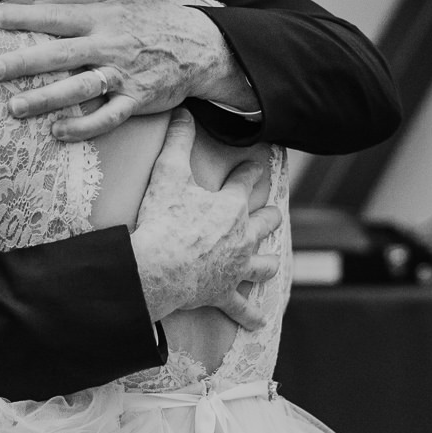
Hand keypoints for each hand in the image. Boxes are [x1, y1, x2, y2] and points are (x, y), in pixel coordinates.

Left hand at [0, 0, 254, 141]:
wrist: (200, 45)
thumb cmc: (149, 19)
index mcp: (101, 15)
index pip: (54, 14)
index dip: (21, 16)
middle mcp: (109, 43)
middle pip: (60, 53)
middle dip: (24, 62)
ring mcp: (124, 73)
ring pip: (80, 88)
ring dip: (46, 98)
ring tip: (15, 108)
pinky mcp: (138, 99)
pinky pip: (108, 116)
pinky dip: (83, 125)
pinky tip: (58, 132)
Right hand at [129, 110, 281, 327]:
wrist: (159, 268)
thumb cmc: (164, 221)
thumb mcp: (168, 174)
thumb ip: (177, 141)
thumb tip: (182, 112)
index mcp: (231, 207)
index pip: (246, 181)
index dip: (250, 171)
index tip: (255, 164)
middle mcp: (243, 237)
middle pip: (264, 223)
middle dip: (268, 216)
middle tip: (271, 212)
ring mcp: (237, 268)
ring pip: (263, 266)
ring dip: (267, 263)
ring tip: (271, 262)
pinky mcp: (225, 294)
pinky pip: (242, 307)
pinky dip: (251, 315)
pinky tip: (259, 320)